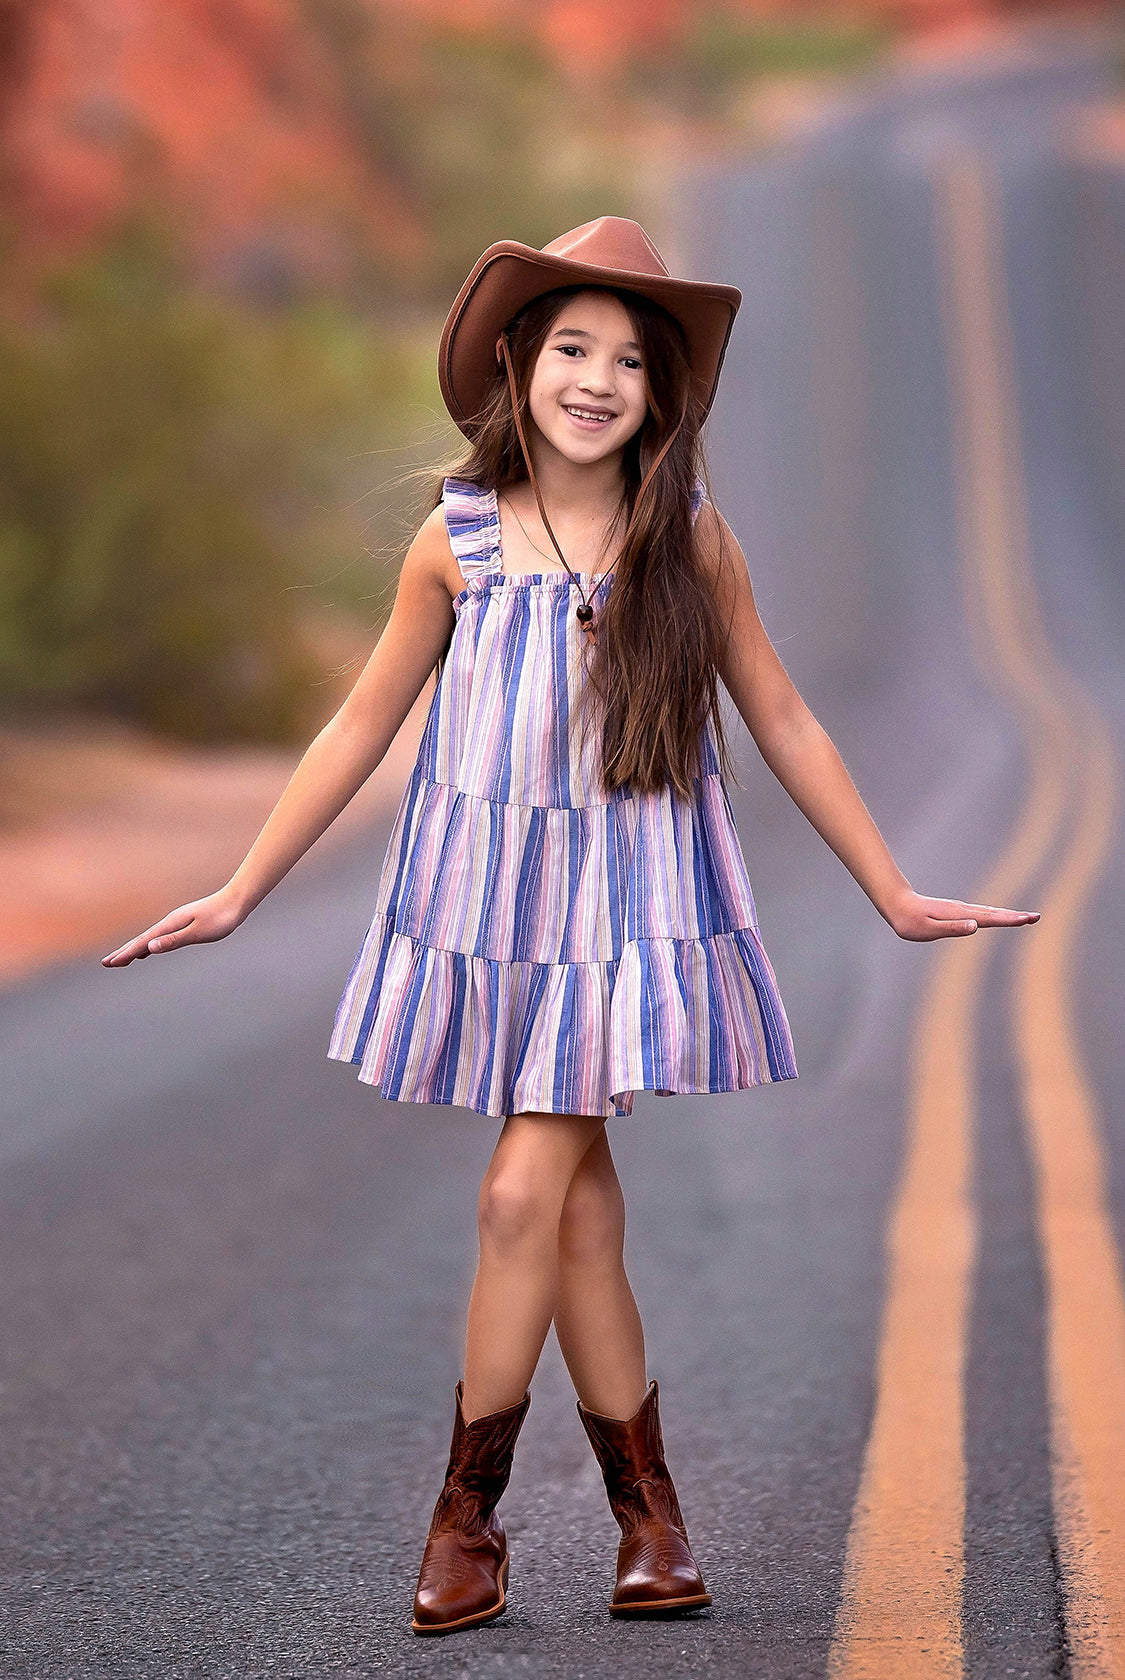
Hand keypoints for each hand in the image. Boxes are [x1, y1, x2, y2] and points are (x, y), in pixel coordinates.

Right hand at [101, 886, 247, 967]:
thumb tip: (150, 947)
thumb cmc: (221, 918)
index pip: (143, 943)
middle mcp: (169, 922)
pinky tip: (149, 950)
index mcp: (170, 925)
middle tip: (106, 963)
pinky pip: (160, 937)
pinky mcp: (184, 924)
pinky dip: (149, 945)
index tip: (110, 964)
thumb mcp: (198, 932)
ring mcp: (176, 923)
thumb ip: (174, 940)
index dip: (126, 954)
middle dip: (124, 952)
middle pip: (142, 940)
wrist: (236, 900)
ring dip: (134, 949)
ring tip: (122, 959)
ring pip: (149, 938)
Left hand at [884, 888, 1039, 941]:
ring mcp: (962, 910)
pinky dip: (997, 915)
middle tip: (1036, 917)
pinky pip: (982, 914)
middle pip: (995, 913)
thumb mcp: (928, 928)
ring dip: (1009, 915)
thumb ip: (952, 928)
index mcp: (959, 915)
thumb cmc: (910, 921)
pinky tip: (1002, 917)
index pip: (989, 918)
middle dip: (1016, 916)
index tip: (1026, 919)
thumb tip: (975, 926)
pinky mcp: (958, 912)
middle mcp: (963, 910)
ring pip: (990, 912)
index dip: (1008, 920)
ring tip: (1027, 918)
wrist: (897, 905)